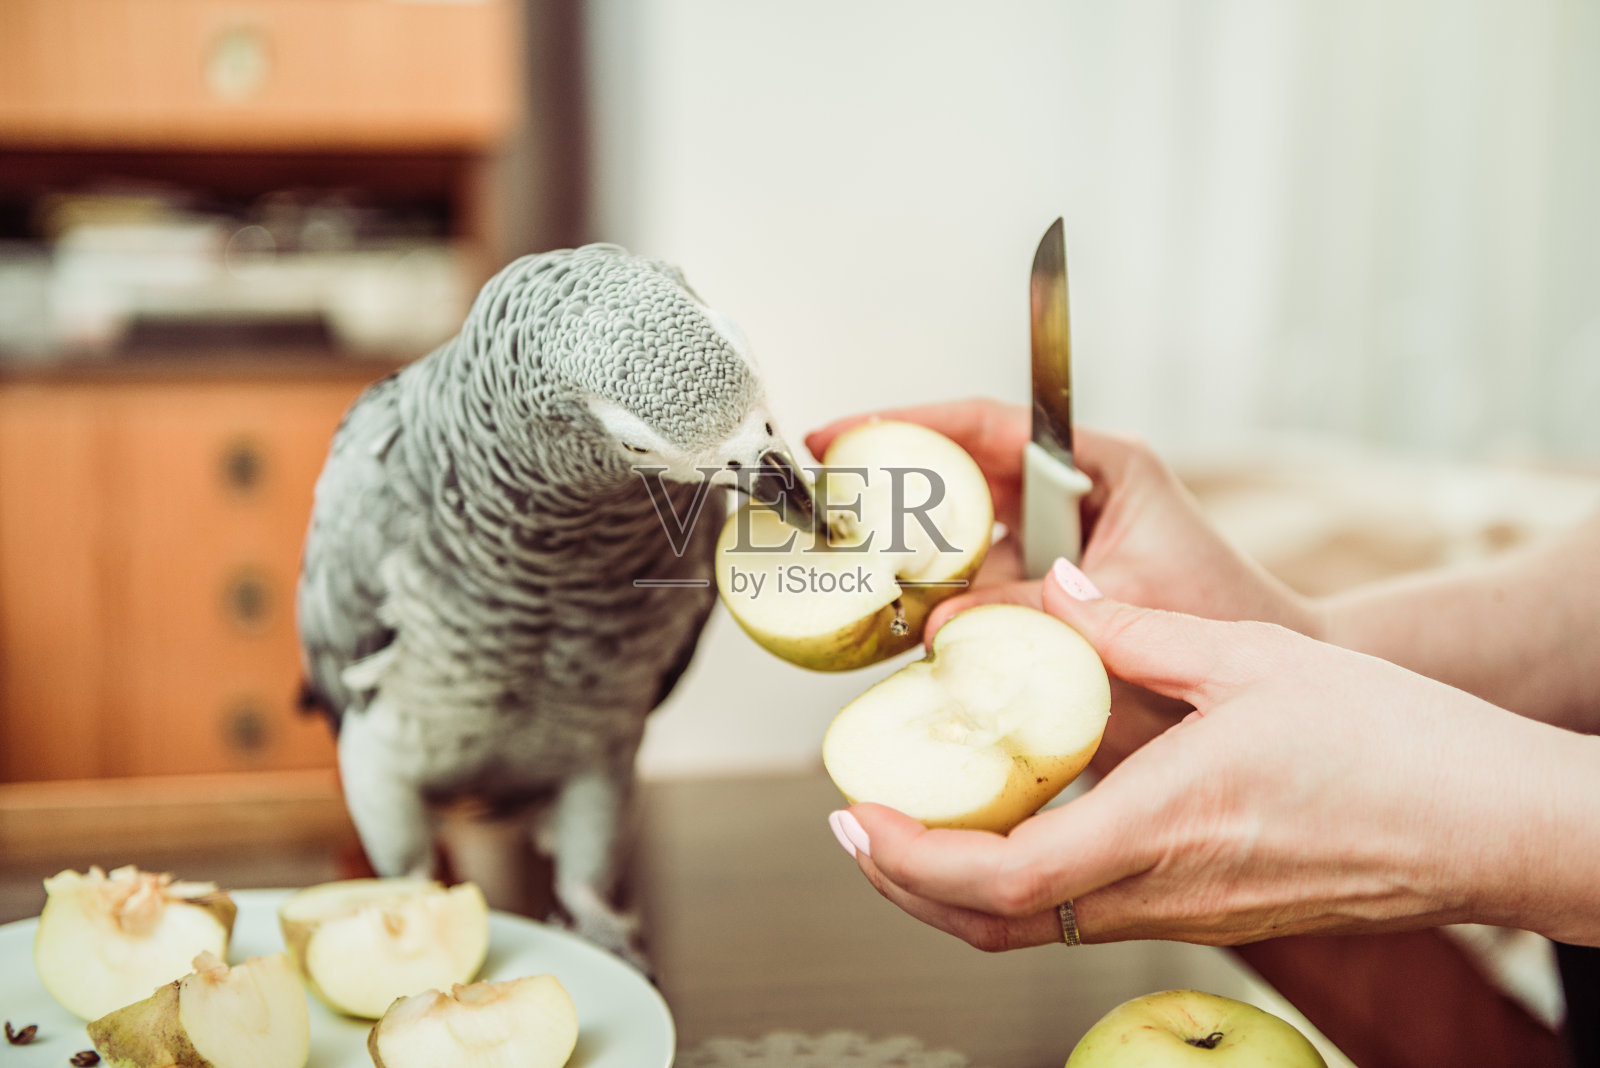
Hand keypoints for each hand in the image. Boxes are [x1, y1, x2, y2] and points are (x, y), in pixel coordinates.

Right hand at [810, 398, 1319, 765]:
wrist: (1261, 674)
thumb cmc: (1221, 616)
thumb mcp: (1124, 604)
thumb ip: (1032, 607)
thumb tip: (936, 625)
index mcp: (1098, 467)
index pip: (989, 425)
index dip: (911, 423)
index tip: (845, 434)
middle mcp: (1069, 495)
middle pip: (961, 475)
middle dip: (891, 486)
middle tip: (826, 503)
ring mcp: (1055, 542)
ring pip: (962, 536)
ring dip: (909, 555)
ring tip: (848, 570)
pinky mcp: (1046, 588)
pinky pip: (978, 585)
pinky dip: (939, 603)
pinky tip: (897, 626)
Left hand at [828, 560, 1599, 949]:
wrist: (1491, 823)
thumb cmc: (1394, 746)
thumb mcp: (1249, 660)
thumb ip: (1134, 631)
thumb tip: (1058, 596)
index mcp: (1158, 828)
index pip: (997, 880)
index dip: (908, 858)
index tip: (854, 815)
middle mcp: (1160, 891)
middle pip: (993, 925)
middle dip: (906, 882)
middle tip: (860, 821)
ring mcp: (1185, 913)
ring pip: (1036, 927)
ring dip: (957, 884)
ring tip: (917, 818)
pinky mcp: (1209, 911)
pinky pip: (1087, 912)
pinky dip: (1023, 881)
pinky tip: (1019, 820)